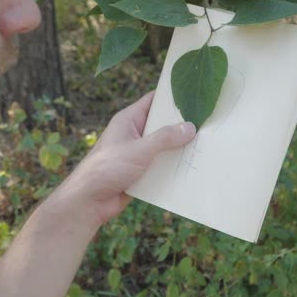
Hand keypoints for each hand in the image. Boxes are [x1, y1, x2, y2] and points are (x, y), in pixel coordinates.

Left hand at [55, 91, 195, 225]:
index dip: (172, 97)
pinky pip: (161, 166)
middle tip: (208, 124)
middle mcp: (133, 134)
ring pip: (163, 148)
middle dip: (181, 126)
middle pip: (162, 125)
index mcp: (128, 120)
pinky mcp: (140, 172)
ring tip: (206, 147)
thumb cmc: (107, 168)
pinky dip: (173, 168)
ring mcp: (137, 154)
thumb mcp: (139, 149)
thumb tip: (190, 127)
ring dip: (179, 150)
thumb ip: (165, 138)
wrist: (89, 201)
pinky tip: (192, 169)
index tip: (194, 95)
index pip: (153, 101)